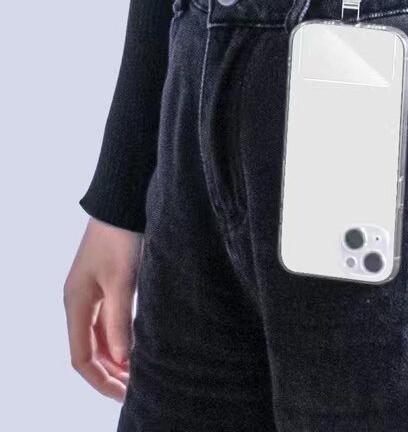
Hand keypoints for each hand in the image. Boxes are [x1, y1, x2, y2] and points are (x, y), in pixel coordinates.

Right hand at [63, 217, 142, 400]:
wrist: (124, 199)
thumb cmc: (121, 236)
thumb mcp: (122, 279)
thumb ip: (120, 319)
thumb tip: (123, 358)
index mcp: (76, 303)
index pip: (81, 357)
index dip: (101, 379)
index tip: (126, 394)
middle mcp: (81, 301)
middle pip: (91, 350)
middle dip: (112, 373)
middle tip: (139, 389)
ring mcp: (95, 291)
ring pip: (103, 336)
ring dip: (119, 356)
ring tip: (143, 372)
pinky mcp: (111, 281)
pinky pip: (113, 320)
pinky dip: (125, 336)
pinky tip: (143, 344)